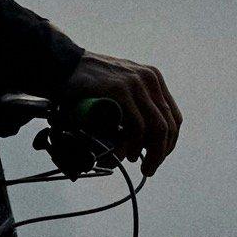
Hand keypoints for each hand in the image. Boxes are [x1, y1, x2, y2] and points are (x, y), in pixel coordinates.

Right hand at [64, 52, 180, 170]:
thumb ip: (135, 104)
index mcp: (153, 78)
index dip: (170, 142)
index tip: (159, 156)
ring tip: (140, 164)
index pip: (173, 116)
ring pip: (157, 127)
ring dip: (152, 153)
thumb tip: (145, 139)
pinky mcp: (120, 91)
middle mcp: (149, 79)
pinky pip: (137, 125)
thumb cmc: (90, 83)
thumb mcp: (121, 87)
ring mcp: (136, 83)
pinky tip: (128, 154)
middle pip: (168, 124)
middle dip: (162, 152)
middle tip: (150, 169)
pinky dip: (135, 144)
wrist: (63, 67)